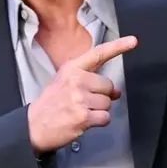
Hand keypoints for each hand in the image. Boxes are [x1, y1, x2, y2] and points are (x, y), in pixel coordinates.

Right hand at [26, 35, 137, 152]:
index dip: (118, 47)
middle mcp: (77, 80)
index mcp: (72, 69)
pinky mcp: (83, 116)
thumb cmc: (51, 104)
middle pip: (108, 85)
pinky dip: (99, 121)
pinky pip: (105, 117)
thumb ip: (90, 82)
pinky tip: (84, 121)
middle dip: (101, 96)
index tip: (133, 41)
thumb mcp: (65, 83)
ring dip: (99, 110)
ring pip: (107, 103)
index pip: (98, 54)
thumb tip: (117, 91)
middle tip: (84, 102)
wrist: (33, 126)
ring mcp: (80, 98)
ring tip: (81, 111)